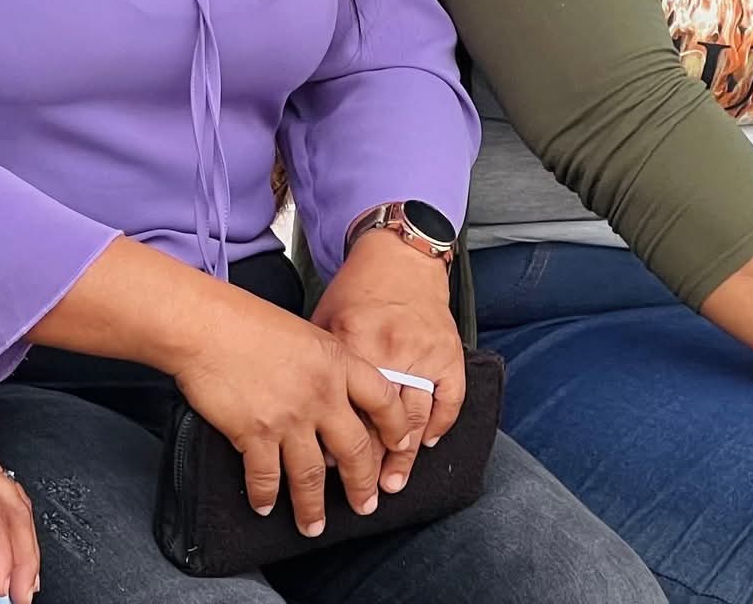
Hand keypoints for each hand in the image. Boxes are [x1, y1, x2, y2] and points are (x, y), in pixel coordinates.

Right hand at [170, 286, 410, 536]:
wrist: (203, 325)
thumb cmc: (244, 319)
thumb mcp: (303, 331)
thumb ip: (324, 364)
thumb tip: (333, 394)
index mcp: (337, 362)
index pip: (384, 401)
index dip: (396, 429)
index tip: (399, 447)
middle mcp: (321, 394)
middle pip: (355, 451)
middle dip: (362, 485)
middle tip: (364, 505)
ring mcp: (289, 417)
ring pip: (312, 476)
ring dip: (313, 507)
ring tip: (314, 525)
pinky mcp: (255, 433)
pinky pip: (266, 477)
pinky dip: (266, 495)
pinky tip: (265, 505)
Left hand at [313, 230, 462, 495]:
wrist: (401, 258)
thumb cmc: (356, 291)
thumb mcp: (324, 320)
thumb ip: (318, 364)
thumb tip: (302, 414)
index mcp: (357, 340)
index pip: (347, 405)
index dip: (338, 441)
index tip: (327, 470)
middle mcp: (394, 349)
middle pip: (383, 419)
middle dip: (372, 461)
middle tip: (363, 494)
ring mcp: (426, 353)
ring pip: (417, 416)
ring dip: (405, 455)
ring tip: (392, 483)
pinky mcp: (449, 353)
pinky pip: (450, 400)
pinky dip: (439, 425)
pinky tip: (425, 446)